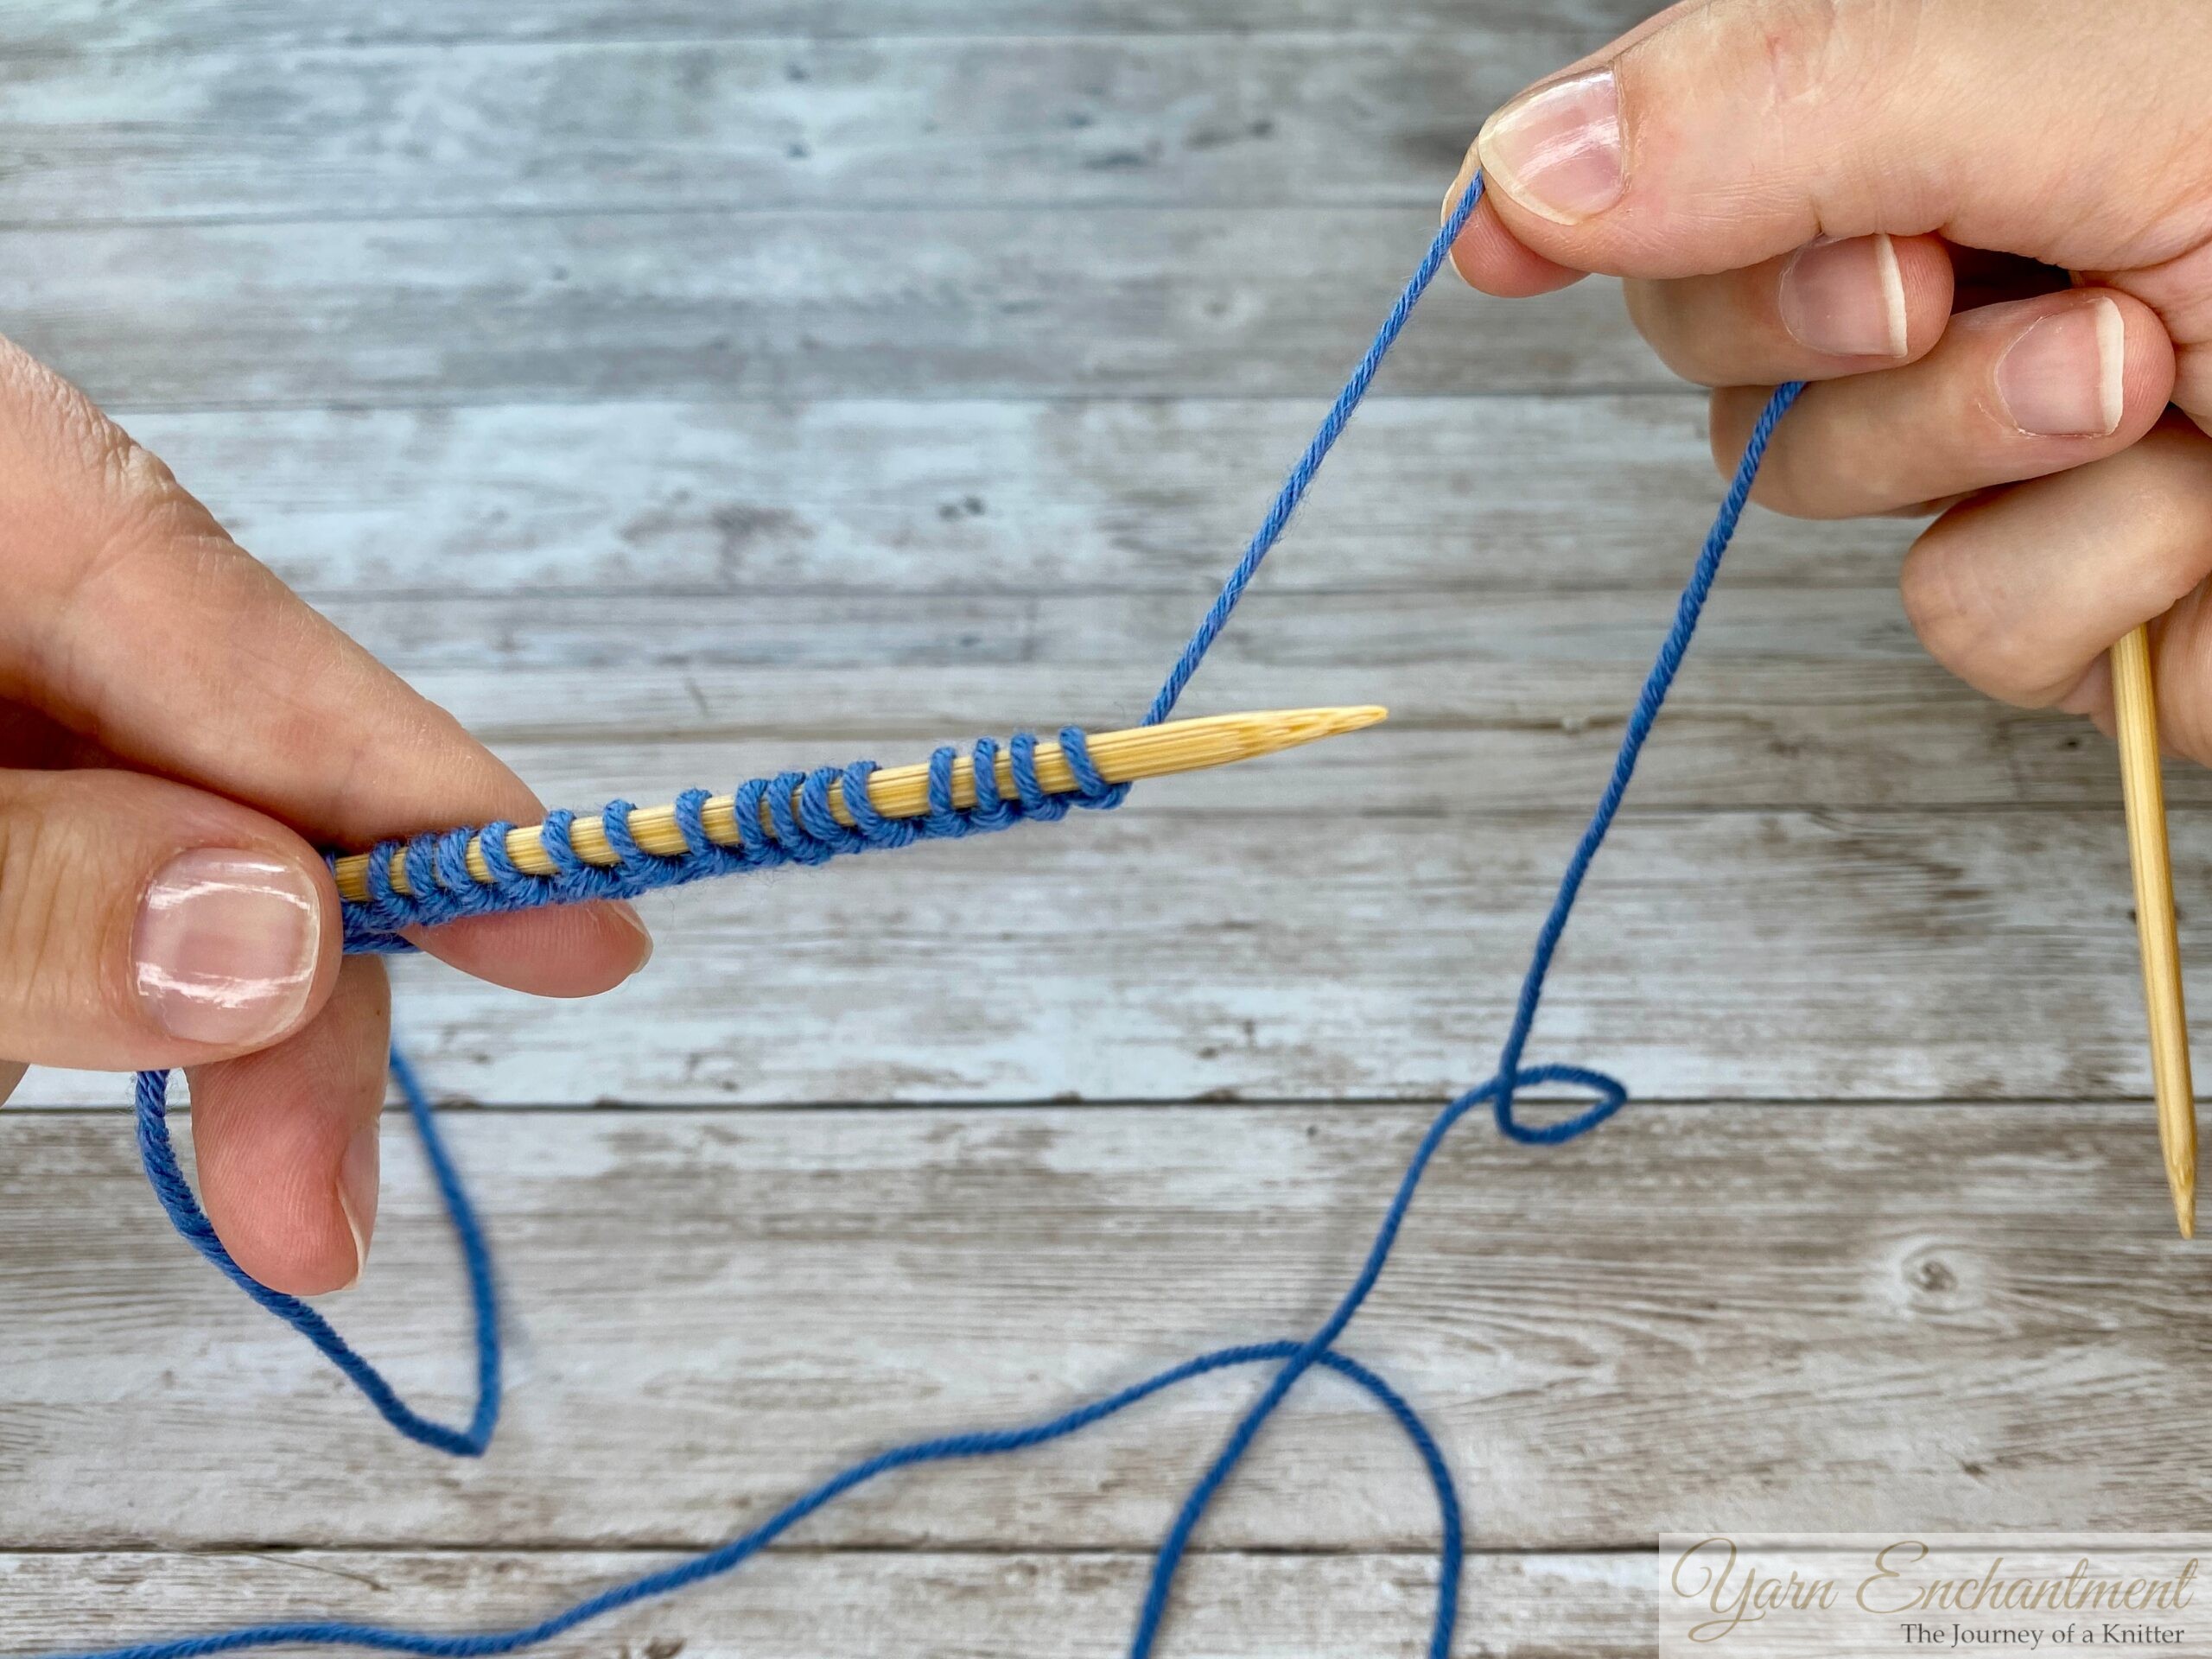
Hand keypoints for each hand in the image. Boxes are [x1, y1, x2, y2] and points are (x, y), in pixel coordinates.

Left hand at [0, 338, 651, 1293]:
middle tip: (308, 1219)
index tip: (598, 940)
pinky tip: (4, 1006)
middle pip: (205, 772)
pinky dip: (46, 963)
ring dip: (111, 987)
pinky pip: (47, 873)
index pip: (251, 639)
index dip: (438, 802)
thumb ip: (25, 881)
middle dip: (264, 994)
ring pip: (120, 847)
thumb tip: (277, 941)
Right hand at [1445, 0, 2211, 754]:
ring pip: (1810, 480)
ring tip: (2139, 379)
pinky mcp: (2058, 589)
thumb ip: (1792, 102)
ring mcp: (1996, 433)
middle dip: (1814, 320)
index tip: (1489, 246)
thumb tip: (1525, 165)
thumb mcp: (2081, 84)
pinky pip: (1955, 617)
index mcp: (1960, 96)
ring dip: (1968, 438)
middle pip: (1707, 324)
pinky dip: (2076, 575)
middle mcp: (1963, 259)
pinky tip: (2198, 512)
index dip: (1572, 190)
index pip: (1695, 132)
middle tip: (1943, 285)